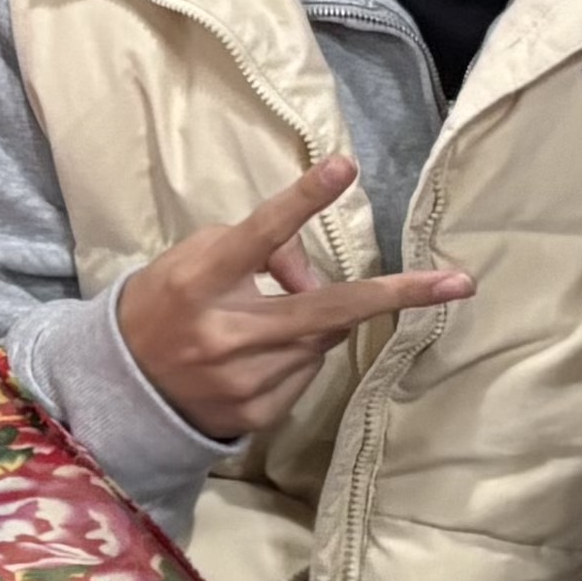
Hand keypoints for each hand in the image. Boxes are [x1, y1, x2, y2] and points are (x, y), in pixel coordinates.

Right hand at [110, 156, 471, 447]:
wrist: (124, 390)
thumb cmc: (164, 306)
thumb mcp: (194, 262)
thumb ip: (257, 254)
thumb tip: (313, 270)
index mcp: (201, 281)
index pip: (259, 233)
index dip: (303, 200)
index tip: (345, 166)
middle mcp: (227, 333)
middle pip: (328, 308)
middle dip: (397, 295)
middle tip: (457, 283)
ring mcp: (246, 380)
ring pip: (321, 338)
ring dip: (317, 321)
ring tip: (270, 319)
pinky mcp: (259, 414)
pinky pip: (306, 373)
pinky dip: (297, 355)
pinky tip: (258, 358)